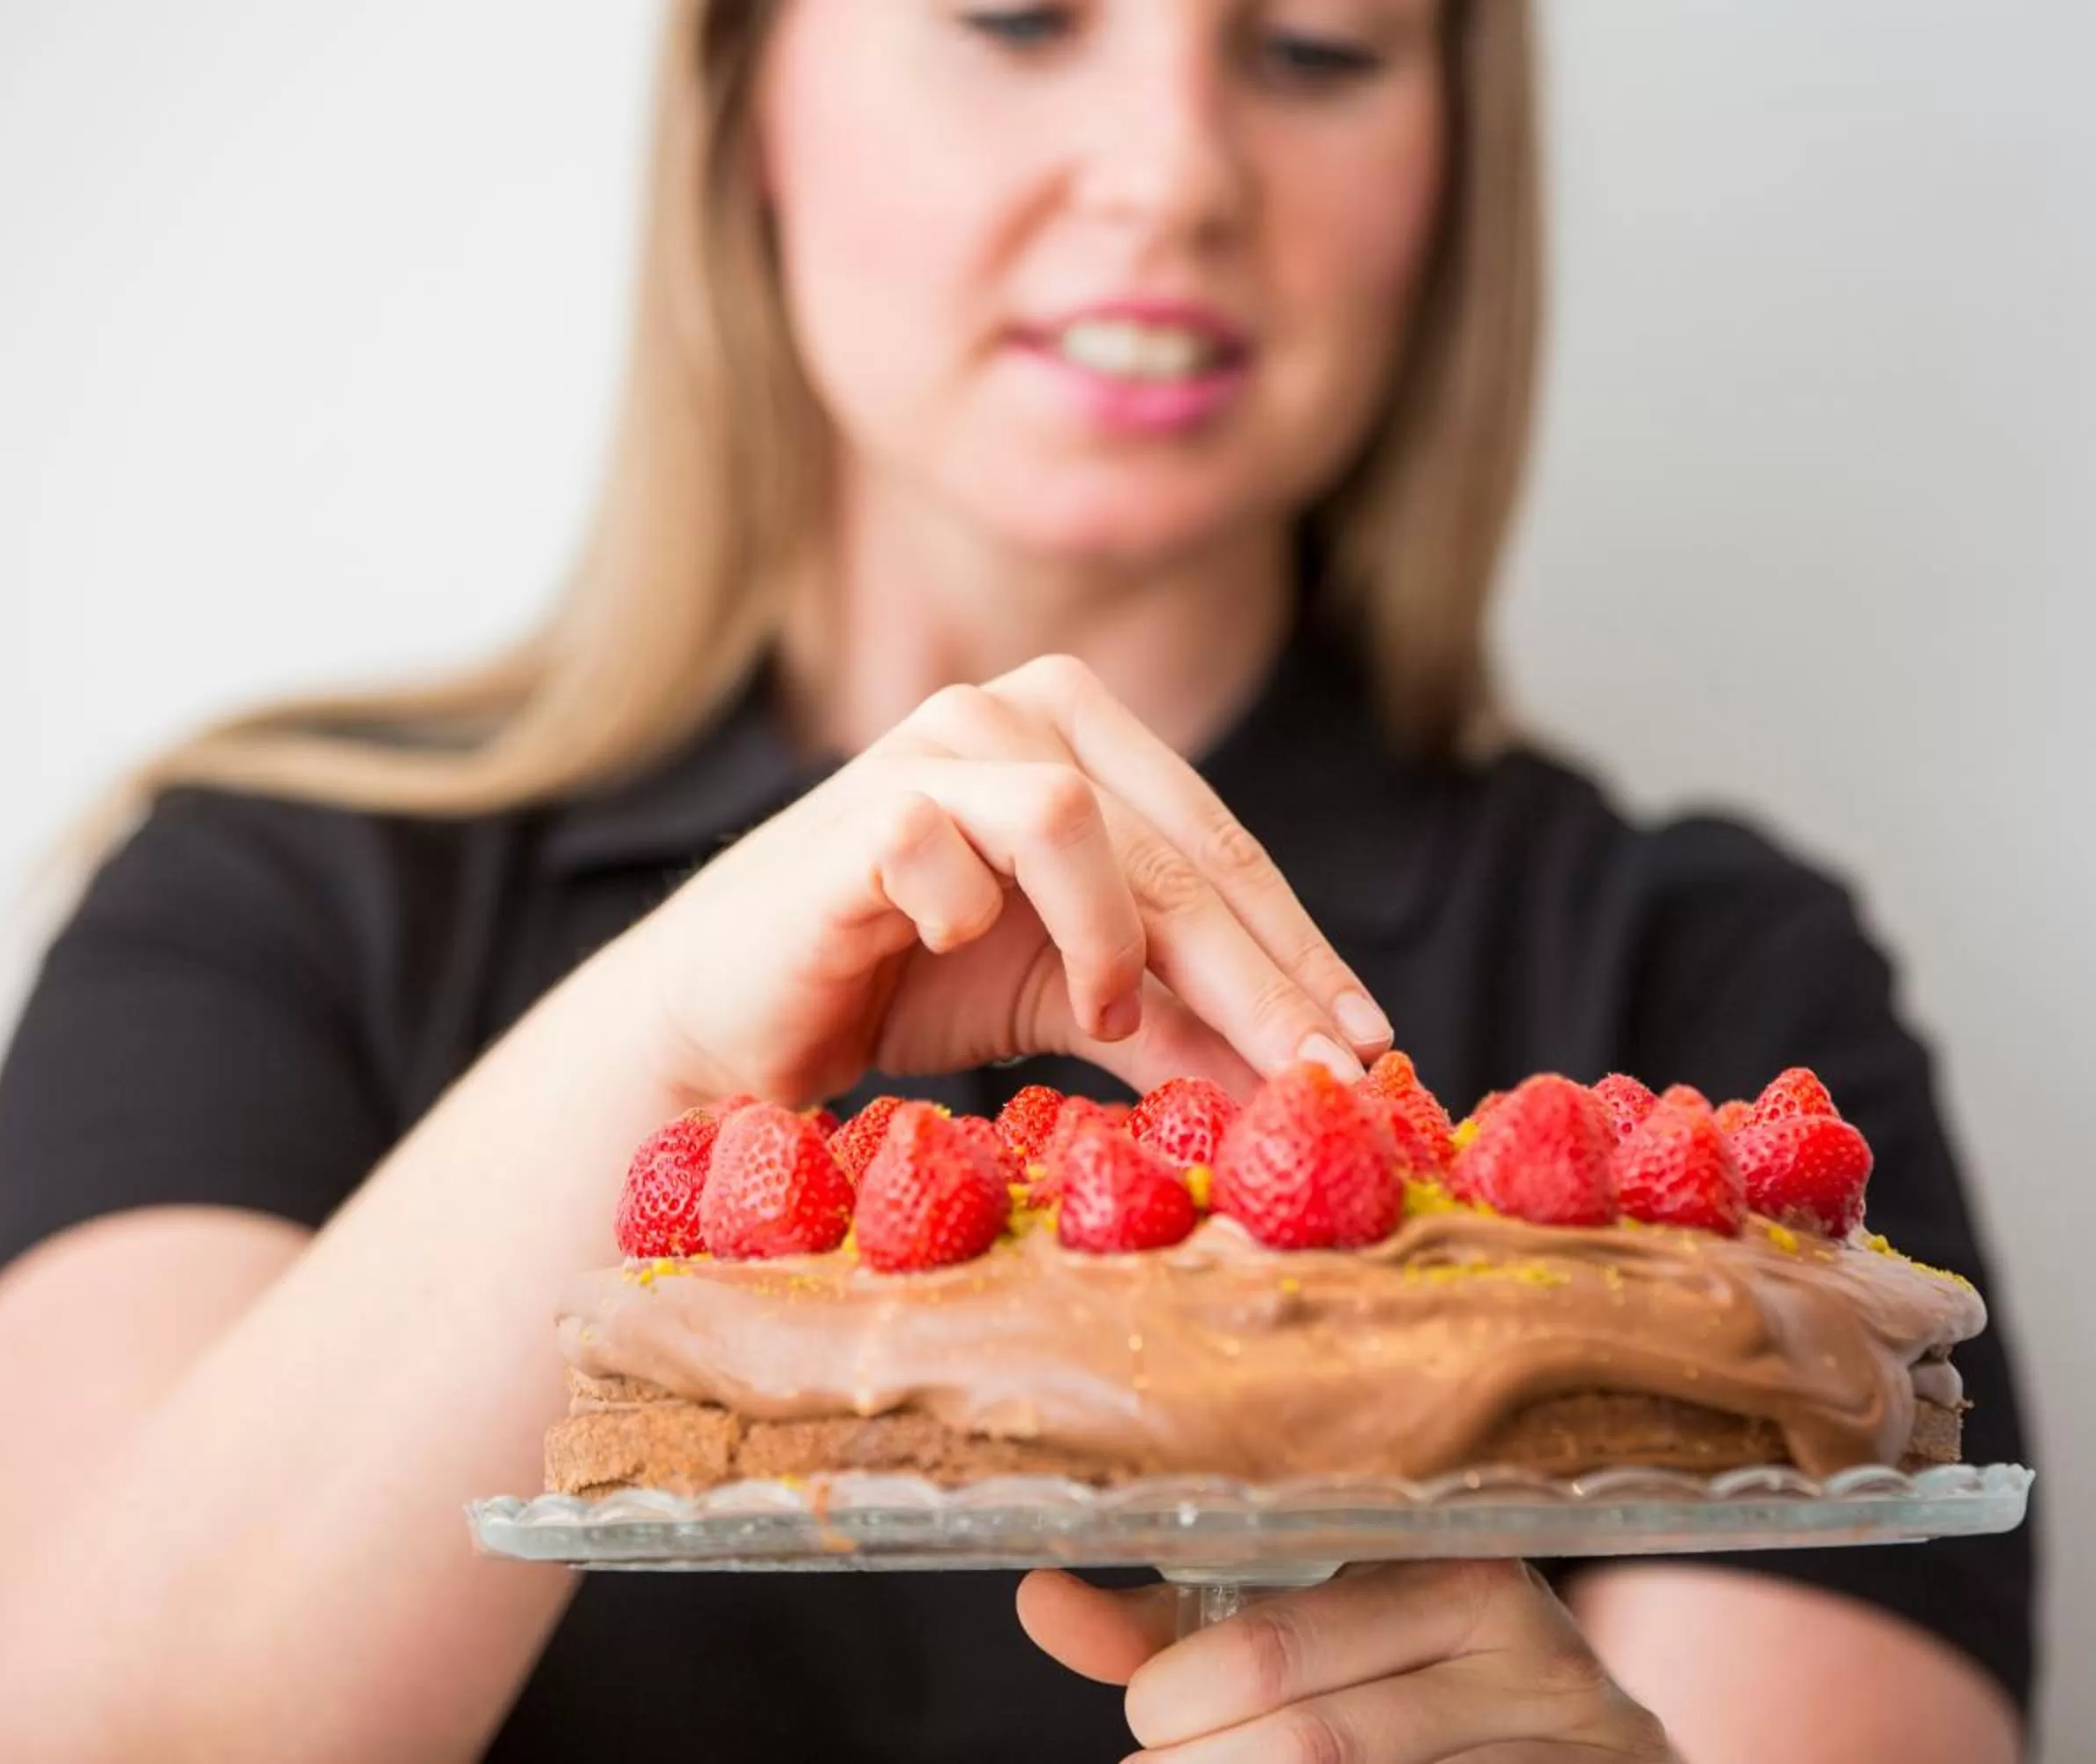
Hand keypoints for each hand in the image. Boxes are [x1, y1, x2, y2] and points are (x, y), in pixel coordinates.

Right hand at [625, 654, 1391, 1105]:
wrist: (731, 1016)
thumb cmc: (904, 984)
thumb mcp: (1075, 1003)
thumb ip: (1184, 1025)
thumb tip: (1310, 1089)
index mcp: (1085, 734)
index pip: (1224, 849)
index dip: (1299, 952)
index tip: (1364, 1048)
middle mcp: (1019, 711)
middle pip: (1178, 850)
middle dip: (1258, 975)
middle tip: (1314, 1075)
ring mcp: (937, 743)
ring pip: (1081, 821)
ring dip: (1113, 936)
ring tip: (1106, 1014)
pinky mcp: (865, 802)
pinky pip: (957, 845)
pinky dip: (975, 912)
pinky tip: (956, 949)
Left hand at [1017, 1560, 1676, 1761]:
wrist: (1591, 1753)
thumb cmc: (1431, 1692)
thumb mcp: (1322, 1639)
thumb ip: (1187, 1632)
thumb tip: (1044, 1600)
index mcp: (1462, 1578)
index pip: (1283, 1639)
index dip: (1183, 1695)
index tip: (1146, 1721)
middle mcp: (1537, 1660)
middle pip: (1319, 1744)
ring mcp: (1575, 1752)